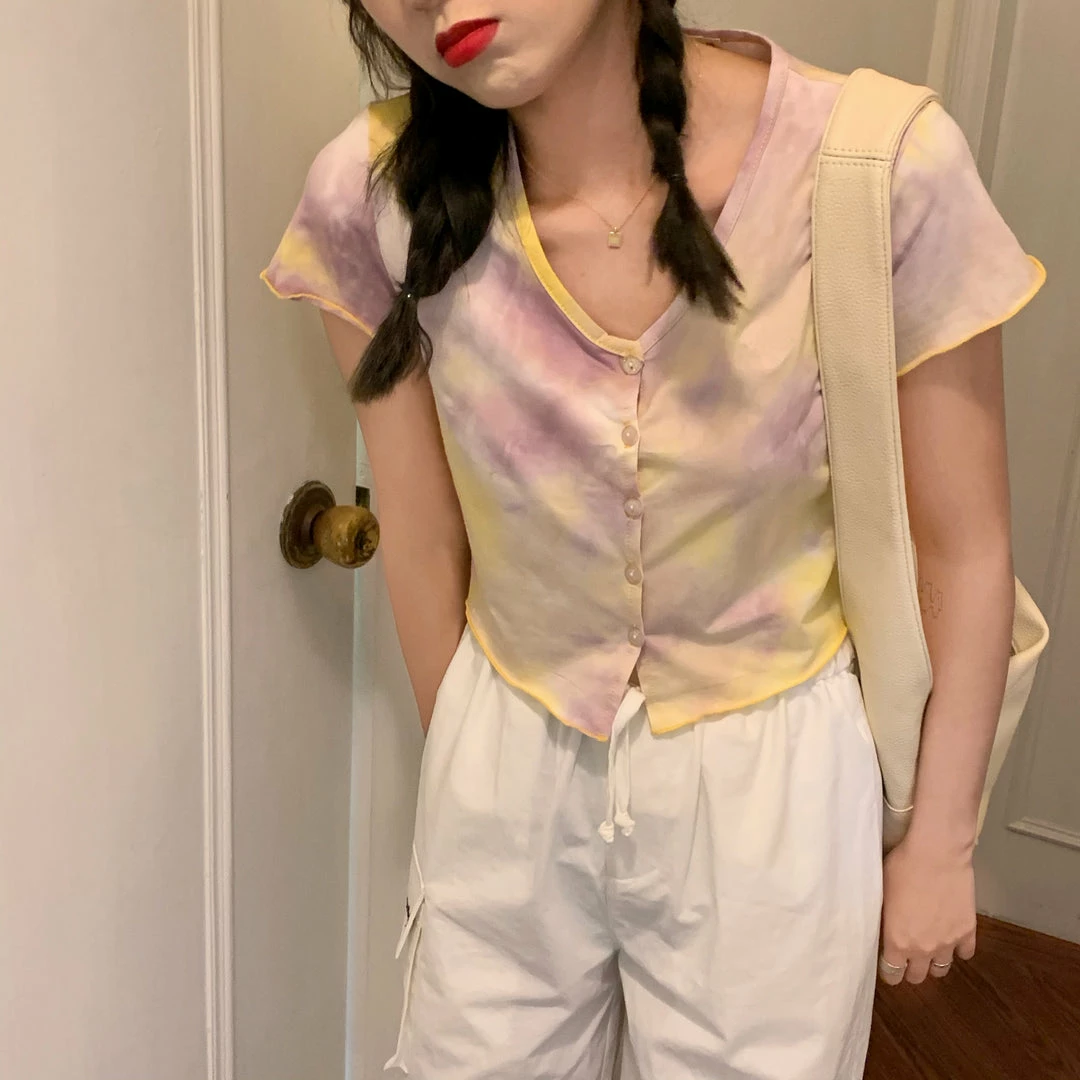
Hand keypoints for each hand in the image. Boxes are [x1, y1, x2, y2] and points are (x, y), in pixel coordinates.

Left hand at [878, 834, 977, 984]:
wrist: (936, 853)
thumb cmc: (902, 867)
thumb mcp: (881, 893)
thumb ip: (884, 920)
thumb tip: (884, 929)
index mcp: (897, 941)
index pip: (891, 973)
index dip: (889, 970)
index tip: (888, 962)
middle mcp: (923, 949)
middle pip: (917, 976)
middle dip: (910, 968)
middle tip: (908, 955)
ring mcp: (948, 942)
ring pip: (941, 968)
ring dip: (934, 961)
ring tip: (929, 947)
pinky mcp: (968, 931)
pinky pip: (965, 953)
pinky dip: (958, 949)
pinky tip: (951, 937)